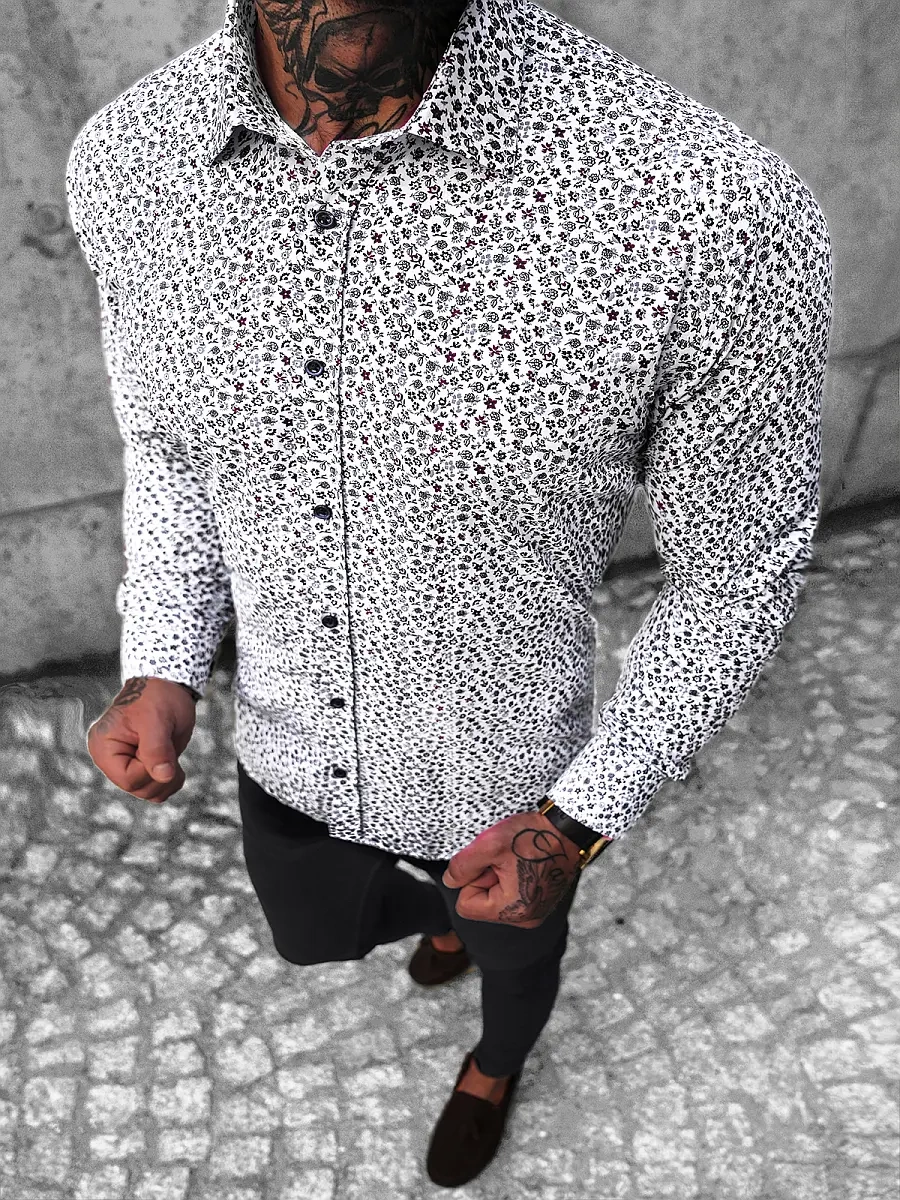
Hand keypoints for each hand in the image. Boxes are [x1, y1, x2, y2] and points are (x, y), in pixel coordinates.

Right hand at [86, 676, 195, 802]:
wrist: (167, 687)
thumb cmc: (159, 697)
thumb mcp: (158, 720)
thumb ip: (157, 748)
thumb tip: (163, 776)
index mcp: (104, 748)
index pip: (129, 779)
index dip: (152, 769)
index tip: (162, 744)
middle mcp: (110, 760)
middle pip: (138, 789)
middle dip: (161, 773)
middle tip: (168, 745)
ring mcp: (125, 765)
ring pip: (148, 793)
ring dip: (168, 778)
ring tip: (171, 751)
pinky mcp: (140, 767)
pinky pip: (156, 789)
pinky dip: (170, 779)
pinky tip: (172, 760)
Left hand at [441, 810, 581, 927]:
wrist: (568, 829)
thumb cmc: (533, 835)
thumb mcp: (490, 844)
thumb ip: (462, 866)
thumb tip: (450, 882)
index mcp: (513, 911)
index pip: (465, 906)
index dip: (472, 880)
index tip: (492, 863)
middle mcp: (526, 920)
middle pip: (481, 905)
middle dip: (486, 879)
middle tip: (505, 859)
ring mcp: (535, 913)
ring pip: (495, 899)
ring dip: (498, 878)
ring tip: (516, 860)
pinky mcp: (540, 904)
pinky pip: (510, 897)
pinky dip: (511, 880)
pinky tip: (524, 864)